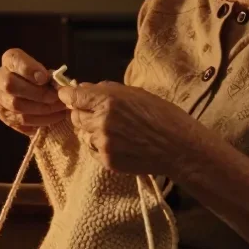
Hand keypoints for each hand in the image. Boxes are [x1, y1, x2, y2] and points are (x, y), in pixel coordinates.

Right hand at [0, 48, 67, 134]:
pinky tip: (53, 118)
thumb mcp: (49, 74)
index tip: (45, 78)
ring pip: (16, 105)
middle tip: (55, 97)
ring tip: (59, 109)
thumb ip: (50, 77)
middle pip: (10, 85)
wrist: (40, 99)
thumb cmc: (45, 82)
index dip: (28, 69)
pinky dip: (39, 120)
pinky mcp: (3, 115)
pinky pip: (20, 120)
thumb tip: (57, 86)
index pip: (13, 59)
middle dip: (36, 93)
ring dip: (41, 109)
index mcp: (10, 60)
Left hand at [56, 81, 211, 179]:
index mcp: (109, 101)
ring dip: (91, 130)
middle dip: (82, 112)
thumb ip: (107, 90)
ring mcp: (103, 143)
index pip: (73, 96)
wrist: (179, 148)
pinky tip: (118, 143)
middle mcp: (102, 121)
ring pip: (82, 134)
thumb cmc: (163, 116)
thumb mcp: (136, 93)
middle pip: (75, 116)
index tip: (68, 95)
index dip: (68, 95)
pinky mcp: (107, 161)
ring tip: (114, 130)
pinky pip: (92, 150)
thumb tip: (84, 88)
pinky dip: (99, 145)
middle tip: (97, 113)